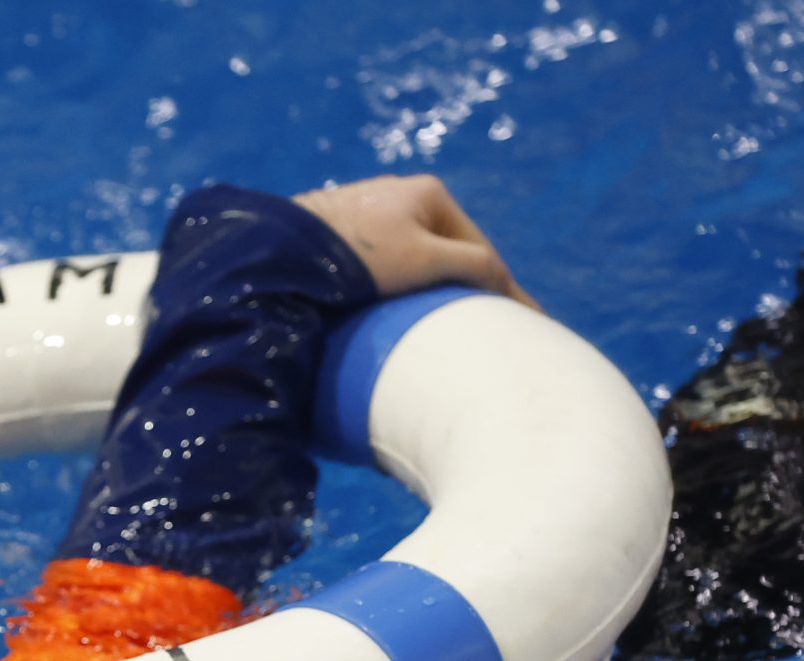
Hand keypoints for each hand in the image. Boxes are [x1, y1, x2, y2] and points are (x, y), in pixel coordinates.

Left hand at [293, 173, 537, 309]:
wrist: (281, 250)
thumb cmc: (356, 254)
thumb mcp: (425, 259)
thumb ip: (472, 265)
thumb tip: (504, 283)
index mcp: (429, 192)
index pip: (477, 247)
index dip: (500, 286)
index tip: (522, 321)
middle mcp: (401, 193)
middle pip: (446, 250)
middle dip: (465, 284)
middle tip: (487, 325)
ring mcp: (369, 211)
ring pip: (414, 257)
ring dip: (431, 286)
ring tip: (445, 322)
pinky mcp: (341, 233)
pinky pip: (384, 264)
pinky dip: (399, 285)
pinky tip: (398, 308)